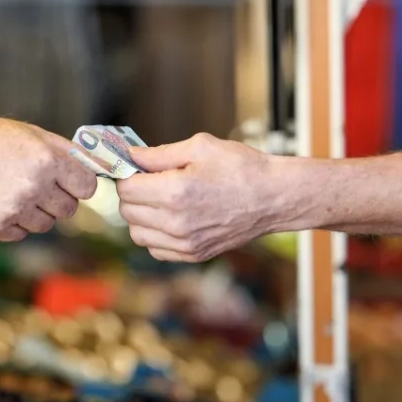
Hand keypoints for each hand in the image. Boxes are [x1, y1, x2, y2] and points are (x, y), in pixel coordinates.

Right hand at [0, 116, 96, 240]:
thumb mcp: (29, 133)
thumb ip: (64, 151)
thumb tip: (95, 167)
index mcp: (45, 160)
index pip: (86, 187)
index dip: (79, 183)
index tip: (69, 179)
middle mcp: (32, 186)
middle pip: (69, 209)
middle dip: (59, 198)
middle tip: (39, 184)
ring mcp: (13, 209)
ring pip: (46, 224)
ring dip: (37, 212)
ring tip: (16, 190)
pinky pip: (21, 233)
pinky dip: (15, 222)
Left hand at [115, 133, 283, 261]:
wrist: (275, 197)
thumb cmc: (242, 168)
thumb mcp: (200, 147)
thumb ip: (159, 154)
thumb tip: (130, 156)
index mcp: (175, 192)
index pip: (126, 189)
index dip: (127, 175)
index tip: (136, 169)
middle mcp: (176, 222)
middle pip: (127, 211)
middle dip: (133, 194)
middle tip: (149, 181)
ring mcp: (185, 242)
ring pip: (137, 234)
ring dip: (140, 216)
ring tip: (159, 200)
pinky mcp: (194, 255)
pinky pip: (155, 249)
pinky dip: (155, 235)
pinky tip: (170, 218)